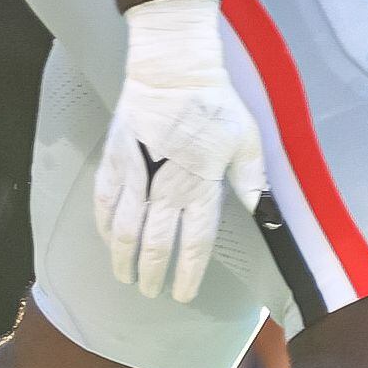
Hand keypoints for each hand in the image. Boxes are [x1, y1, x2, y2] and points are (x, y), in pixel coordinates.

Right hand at [95, 0, 265, 301]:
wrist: (173, 72)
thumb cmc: (215, 104)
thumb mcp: (245, 138)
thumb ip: (250, 177)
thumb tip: (262, 210)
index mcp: (200, 187)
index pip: (193, 243)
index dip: (187, 272)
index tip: (182, 294)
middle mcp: (165, 190)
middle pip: (154, 244)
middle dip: (151, 273)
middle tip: (150, 292)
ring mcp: (135, 178)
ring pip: (125, 232)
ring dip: (123, 259)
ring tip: (125, 278)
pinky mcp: (114, 162)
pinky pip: (105, 204)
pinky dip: (104, 228)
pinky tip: (108, 240)